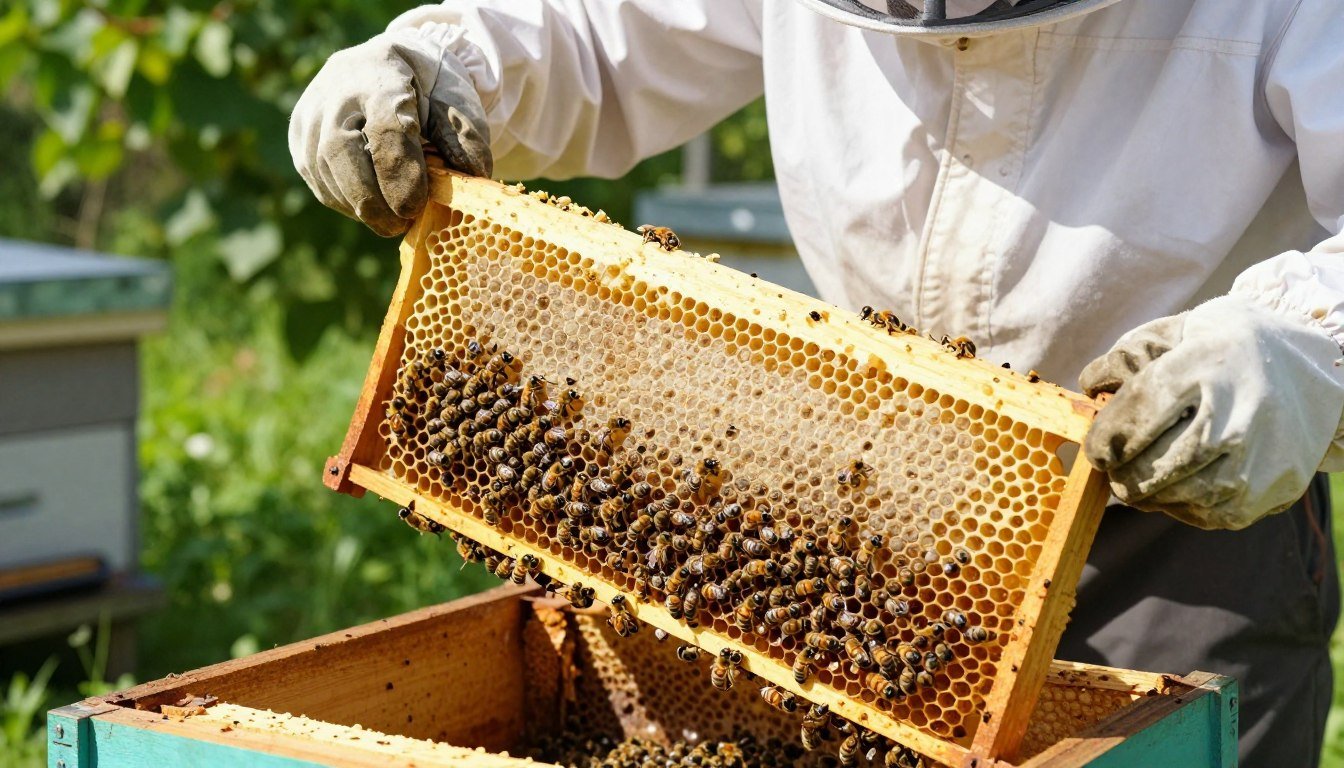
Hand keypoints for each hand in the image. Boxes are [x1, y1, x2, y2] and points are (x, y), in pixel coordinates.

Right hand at [289, 25, 491, 236]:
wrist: (386, 63)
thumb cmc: (427, 86)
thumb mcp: (456, 99)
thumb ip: (465, 134)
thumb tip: (472, 175)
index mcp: (381, 75)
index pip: (385, 129)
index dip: (399, 174)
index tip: (415, 208)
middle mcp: (336, 90)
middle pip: (340, 150)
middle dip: (370, 198)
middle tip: (399, 225)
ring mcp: (311, 111)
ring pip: (322, 169)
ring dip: (357, 204)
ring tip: (390, 219)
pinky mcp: (299, 134)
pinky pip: (315, 176)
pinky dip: (343, 200)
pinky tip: (370, 207)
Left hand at [1080, 294, 1343, 529]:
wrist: (1319, 370)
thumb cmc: (1233, 348)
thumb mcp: (1185, 330)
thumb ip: (1130, 353)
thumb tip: (1090, 386)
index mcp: (1207, 366)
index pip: (1135, 416)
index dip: (1104, 440)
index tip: (1096, 448)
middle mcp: (1233, 417)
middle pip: (1149, 468)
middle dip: (1119, 473)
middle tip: (1113, 467)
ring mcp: (1253, 460)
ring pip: (1172, 496)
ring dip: (1144, 492)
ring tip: (1141, 476)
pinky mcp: (1265, 493)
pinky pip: (1202, 515)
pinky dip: (1178, 505)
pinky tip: (1179, 483)